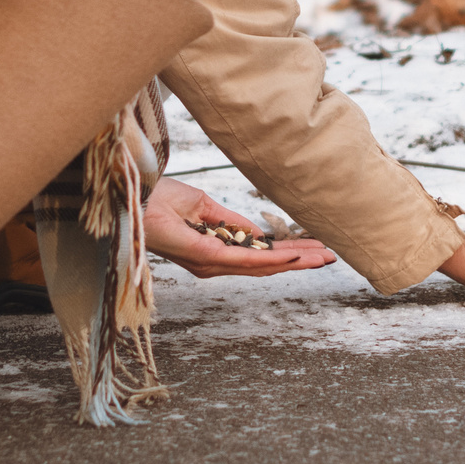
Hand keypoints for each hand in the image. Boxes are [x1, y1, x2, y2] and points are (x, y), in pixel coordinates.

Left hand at [143, 177, 338, 278]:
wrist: (133, 197)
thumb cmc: (157, 200)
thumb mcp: (200, 205)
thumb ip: (229, 222)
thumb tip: (257, 233)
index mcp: (214, 250)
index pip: (258, 255)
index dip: (288, 252)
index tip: (315, 246)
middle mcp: (214, 263)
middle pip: (266, 266)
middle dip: (300, 260)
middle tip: (331, 256)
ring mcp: (211, 262)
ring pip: (262, 266)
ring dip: (295, 261)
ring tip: (324, 256)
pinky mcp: (207, 256)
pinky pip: (246, 260)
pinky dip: (273, 258)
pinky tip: (295, 256)